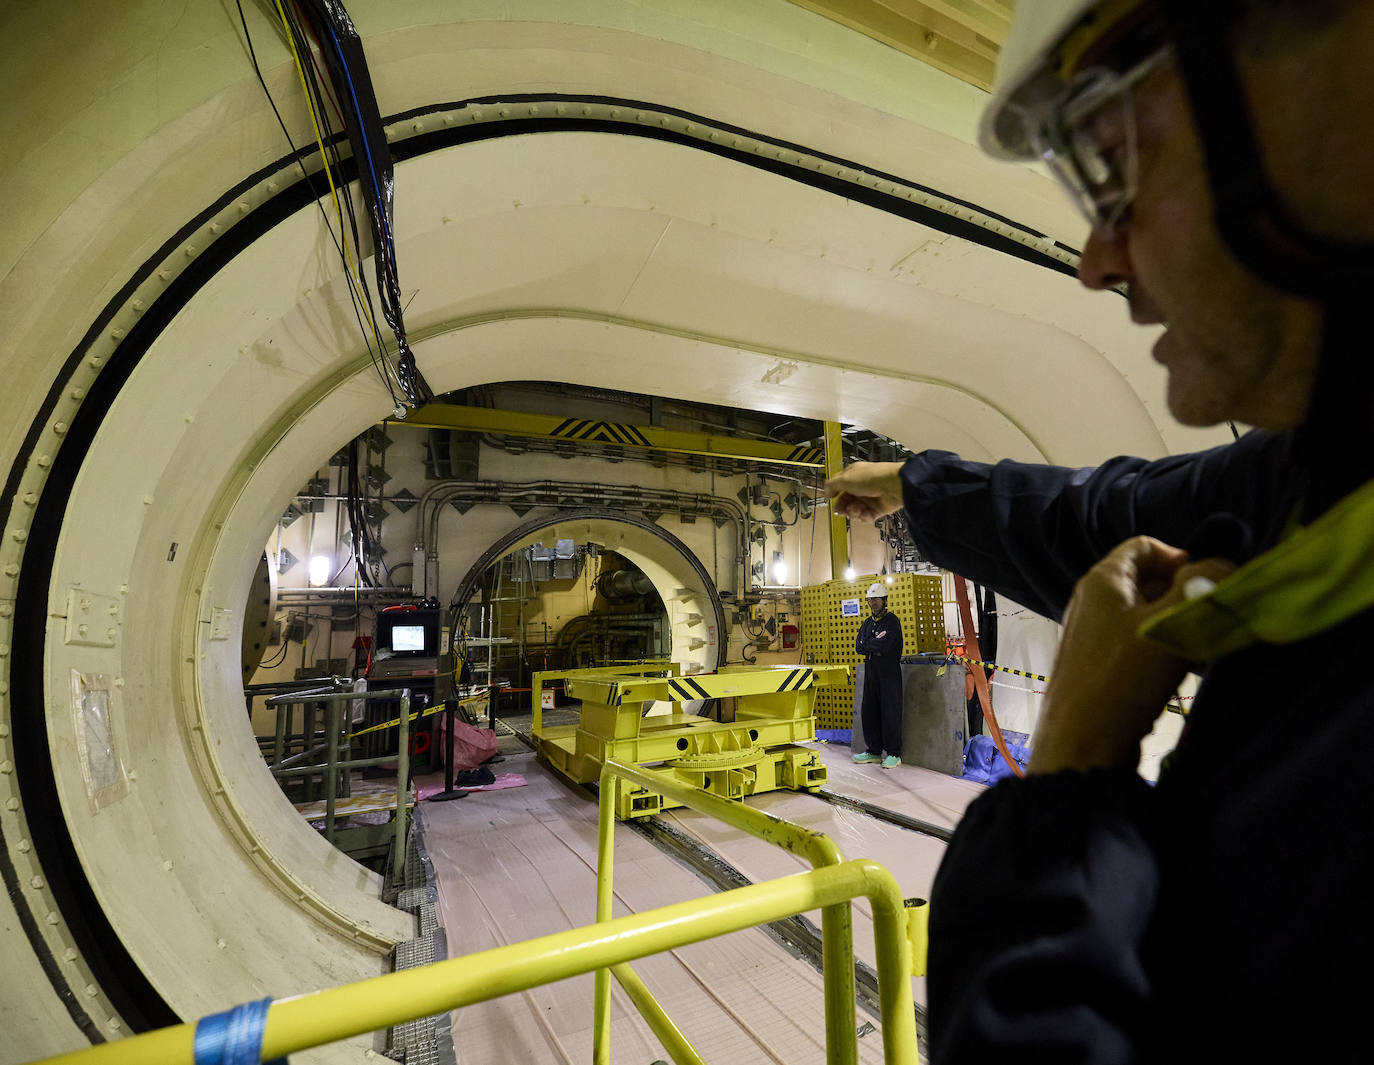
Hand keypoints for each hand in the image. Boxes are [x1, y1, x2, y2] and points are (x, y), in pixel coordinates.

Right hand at [824, 461, 904, 520]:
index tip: (830, 498)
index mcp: (853, 476)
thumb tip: (826, 491)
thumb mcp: (845, 478)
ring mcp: (870, 498)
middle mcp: (861, 487)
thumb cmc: (874, 477)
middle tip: (841, 509)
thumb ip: (832, 485)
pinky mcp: (877, 509)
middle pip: (845, 501)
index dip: (834, 493)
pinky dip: (863, 516)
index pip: (839, 486)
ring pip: (854, 510)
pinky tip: (863, 512)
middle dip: (842, 506)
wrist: (894, 485)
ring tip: (856, 509)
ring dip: (853, 512)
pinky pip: (865, 517)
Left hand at [1029, 535, 1235, 774]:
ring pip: (1146, 614)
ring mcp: (1092, 634)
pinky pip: (1136, 643)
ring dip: (1177, 625)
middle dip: (1184, 594)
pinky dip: (1162, 648)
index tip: (1209, 582)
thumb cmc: (1124, 676)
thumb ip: (1198, 587)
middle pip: (1147, 580)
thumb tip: (1221, 561)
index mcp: (1102, 580)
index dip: (1181, 556)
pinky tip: (1181, 671)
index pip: (1145, 545)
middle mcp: (1092, 601)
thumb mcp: (1169, 624)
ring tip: (1200, 647)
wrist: (1082, 743)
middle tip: (1211, 617)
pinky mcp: (1098, 664)